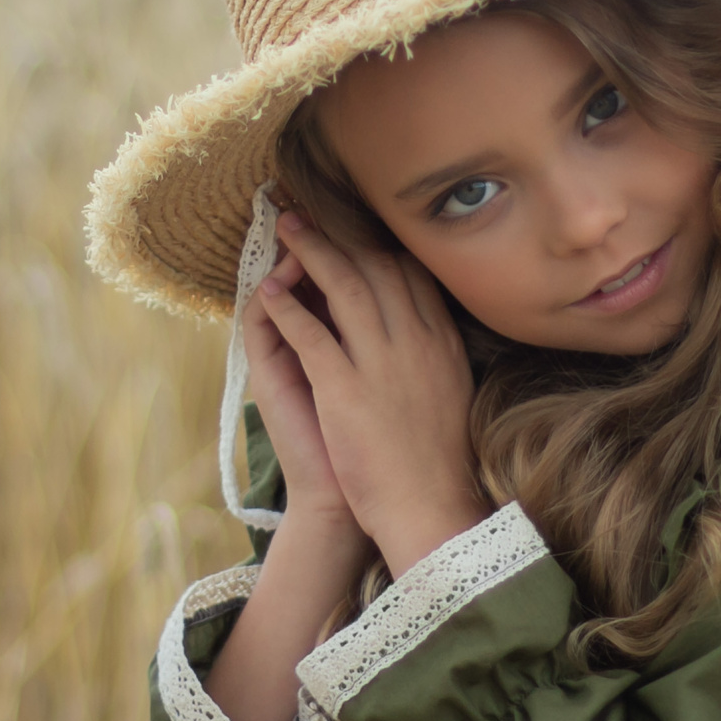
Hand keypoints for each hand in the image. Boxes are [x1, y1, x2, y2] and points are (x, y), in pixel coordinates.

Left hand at [254, 212, 487, 575]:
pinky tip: (269, 290)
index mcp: (443, 343)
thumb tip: (424, 327)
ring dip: (309, 251)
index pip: (411, 273)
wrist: (430, 507)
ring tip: (285, 227)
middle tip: (310, 212)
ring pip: (343, 287)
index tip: (353, 225)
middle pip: (376, 267)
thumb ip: (436, 353)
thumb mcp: (452, 392)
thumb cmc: (437, 461)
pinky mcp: (346, 389)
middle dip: (340, 234)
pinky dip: (288, 307)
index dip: (377, 243)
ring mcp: (381, 364)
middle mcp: (416, 343)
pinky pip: (311, 334)